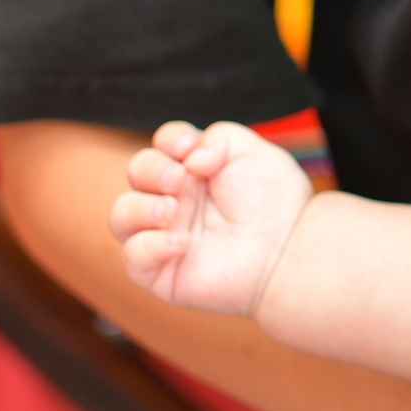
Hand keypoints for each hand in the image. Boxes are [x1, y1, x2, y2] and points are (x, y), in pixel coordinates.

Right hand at [107, 119, 312, 312]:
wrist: (290, 249)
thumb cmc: (275, 203)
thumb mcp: (252, 153)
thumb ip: (218, 138)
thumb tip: (189, 158)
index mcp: (194, 170)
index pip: (163, 145)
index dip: (170, 139)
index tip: (189, 146)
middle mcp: (174, 200)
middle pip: (136, 173)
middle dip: (150, 170)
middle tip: (178, 180)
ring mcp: (164, 235)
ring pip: (120, 216)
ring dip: (139, 208)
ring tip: (171, 211)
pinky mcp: (162, 271)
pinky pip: (132, 257)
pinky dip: (148, 246)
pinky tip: (181, 242)